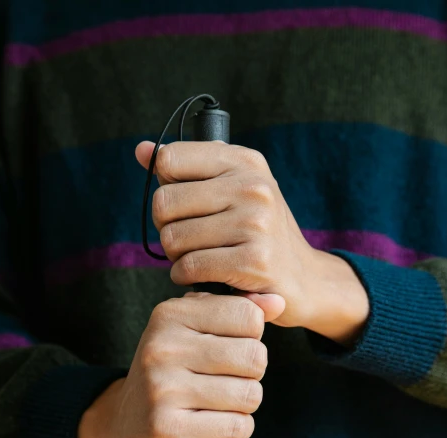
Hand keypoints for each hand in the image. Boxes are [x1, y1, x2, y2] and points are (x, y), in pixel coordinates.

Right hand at [78, 292, 283, 437]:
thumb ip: (237, 311)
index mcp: (170, 314)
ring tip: (217, 402)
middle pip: (255, 357)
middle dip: (251, 373)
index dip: (251, 336)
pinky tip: (212, 424)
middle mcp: (163, 347)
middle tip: (225, 379)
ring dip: (243, 404)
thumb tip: (278, 301)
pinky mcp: (168, 428)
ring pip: (250, 394)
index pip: (248, 315)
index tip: (229, 347)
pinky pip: (238, 426)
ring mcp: (163, 388)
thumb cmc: (171, 370)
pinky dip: (236, 428)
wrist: (125, 423)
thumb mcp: (195, 330)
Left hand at [135, 140, 368, 342]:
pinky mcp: (254, 261)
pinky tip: (203, 276)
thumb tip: (141, 150)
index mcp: (244, 161)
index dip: (165, 187)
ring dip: (176, 256)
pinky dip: (186, 276)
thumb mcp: (230, 188)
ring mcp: (255, 223)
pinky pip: (189, 267)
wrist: (304, 277)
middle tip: (188, 239)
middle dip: (166, 227)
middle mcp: (252, 186)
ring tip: (200, 257)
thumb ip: (185, 168)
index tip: (184, 205)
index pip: (169, 159)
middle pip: (164, 202)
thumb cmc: (258, 230)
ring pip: (173, 238)